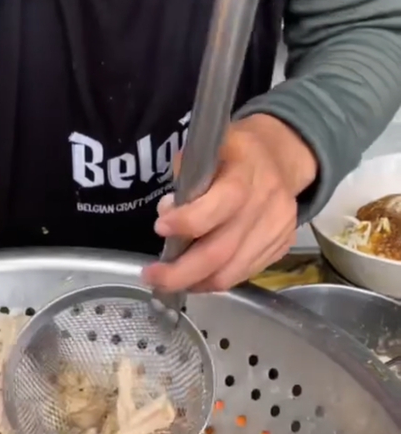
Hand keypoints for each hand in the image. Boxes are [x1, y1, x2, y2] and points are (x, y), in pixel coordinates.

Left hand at [143, 114, 317, 290]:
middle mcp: (265, 204)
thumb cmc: (232, 156)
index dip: (185, 223)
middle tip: (153, 277)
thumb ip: (185, 179)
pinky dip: (214, 279)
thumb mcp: (206, 151)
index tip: (159, 228)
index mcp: (245, 173)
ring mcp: (276, 229)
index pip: (218, 206)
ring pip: (229, 272)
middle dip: (180, 272)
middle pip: (219, 252)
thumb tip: (167, 213)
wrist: (278, 159)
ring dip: (194, 282)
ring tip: (170, 281)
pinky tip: (197, 275)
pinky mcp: (280, 247)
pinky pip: (242, 274)